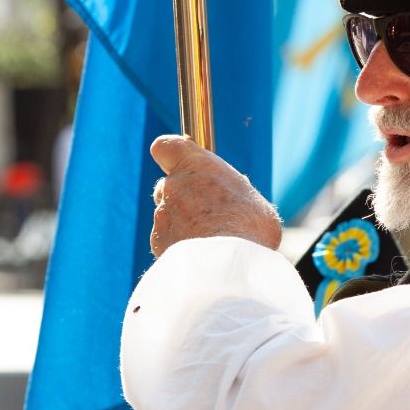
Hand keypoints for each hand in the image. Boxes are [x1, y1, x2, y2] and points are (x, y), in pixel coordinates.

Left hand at [149, 135, 281, 257]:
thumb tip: (235, 201)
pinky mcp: (158, 242)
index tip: (181, 165)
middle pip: (169, 187)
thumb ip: (233, 194)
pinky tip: (202, 258)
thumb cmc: (249, 227)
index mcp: (195, 165)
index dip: (171, 154)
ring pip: (168, 217)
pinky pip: (167, 242)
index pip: (166, 146)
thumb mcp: (251, 199)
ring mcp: (161, 215)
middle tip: (209, 214)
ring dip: (184, 226)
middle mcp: (173, 186)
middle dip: (183, 199)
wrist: (229, 263)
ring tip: (211, 243)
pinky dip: (181, 248)